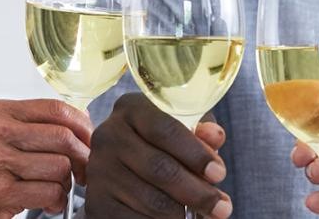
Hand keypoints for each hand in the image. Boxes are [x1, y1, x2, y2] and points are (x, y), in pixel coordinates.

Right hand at [0, 99, 93, 217]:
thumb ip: (27, 126)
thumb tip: (81, 125)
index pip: (54, 108)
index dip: (82, 126)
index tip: (90, 141)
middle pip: (62, 137)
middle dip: (82, 157)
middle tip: (84, 171)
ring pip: (60, 167)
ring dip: (66, 184)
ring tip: (56, 190)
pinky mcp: (0, 193)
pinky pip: (50, 192)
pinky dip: (57, 201)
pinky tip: (48, 204)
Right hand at [83, 93, 232, 217]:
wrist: (125, 170)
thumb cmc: (163, 145)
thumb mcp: (183, 131)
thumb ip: (201, 131)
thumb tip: (214, 136)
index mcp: (132, 108)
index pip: (165, 128)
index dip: (196, 154)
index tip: (218, 173)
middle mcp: (108, 135)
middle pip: (160, 168)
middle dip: (197, 192)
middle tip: (222, 207)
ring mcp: (99, 169)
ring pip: (151, 199)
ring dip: (183, 213)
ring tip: (202, 214)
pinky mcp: (96, 201)